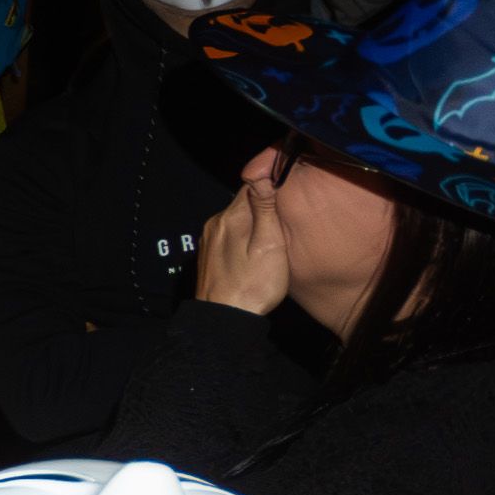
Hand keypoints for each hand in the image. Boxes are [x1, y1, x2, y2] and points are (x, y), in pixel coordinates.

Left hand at [196, 168, 291, 313]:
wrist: (224, 320)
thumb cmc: (252, 285)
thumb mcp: (269, 244)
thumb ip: (265, 209)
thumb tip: (262, 174)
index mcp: (230, 218)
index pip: (251, 186)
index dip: (271, 187)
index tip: (286, 196)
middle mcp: (214, 225)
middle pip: (243, 204)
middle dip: (263, 208)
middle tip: (282, 224)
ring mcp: (208, 241)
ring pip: (236, 221)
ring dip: (252, 226)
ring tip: (269, 242)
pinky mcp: (208, 256)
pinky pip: (228, 237)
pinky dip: (242, 240)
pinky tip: (252, 255)